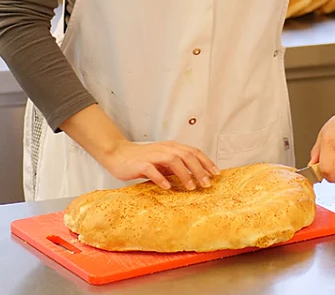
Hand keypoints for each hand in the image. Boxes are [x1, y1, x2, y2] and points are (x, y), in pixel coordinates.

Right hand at [103, 140, 219, 190]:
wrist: (118, 155)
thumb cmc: (143, 159)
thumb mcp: (163, 161)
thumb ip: (177, 166)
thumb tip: (196, 176)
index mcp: (172, 147)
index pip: (194, 151)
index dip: (206, 162)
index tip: (216, 173)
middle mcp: (165, 148)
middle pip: (187, 155)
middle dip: (199, 169)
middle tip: (207, 183)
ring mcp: (153, 155)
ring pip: (173, 160)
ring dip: (184, 174)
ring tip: (191, 186)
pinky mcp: (141, 164)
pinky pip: (152, 170)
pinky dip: (161, 178)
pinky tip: (167, 187)